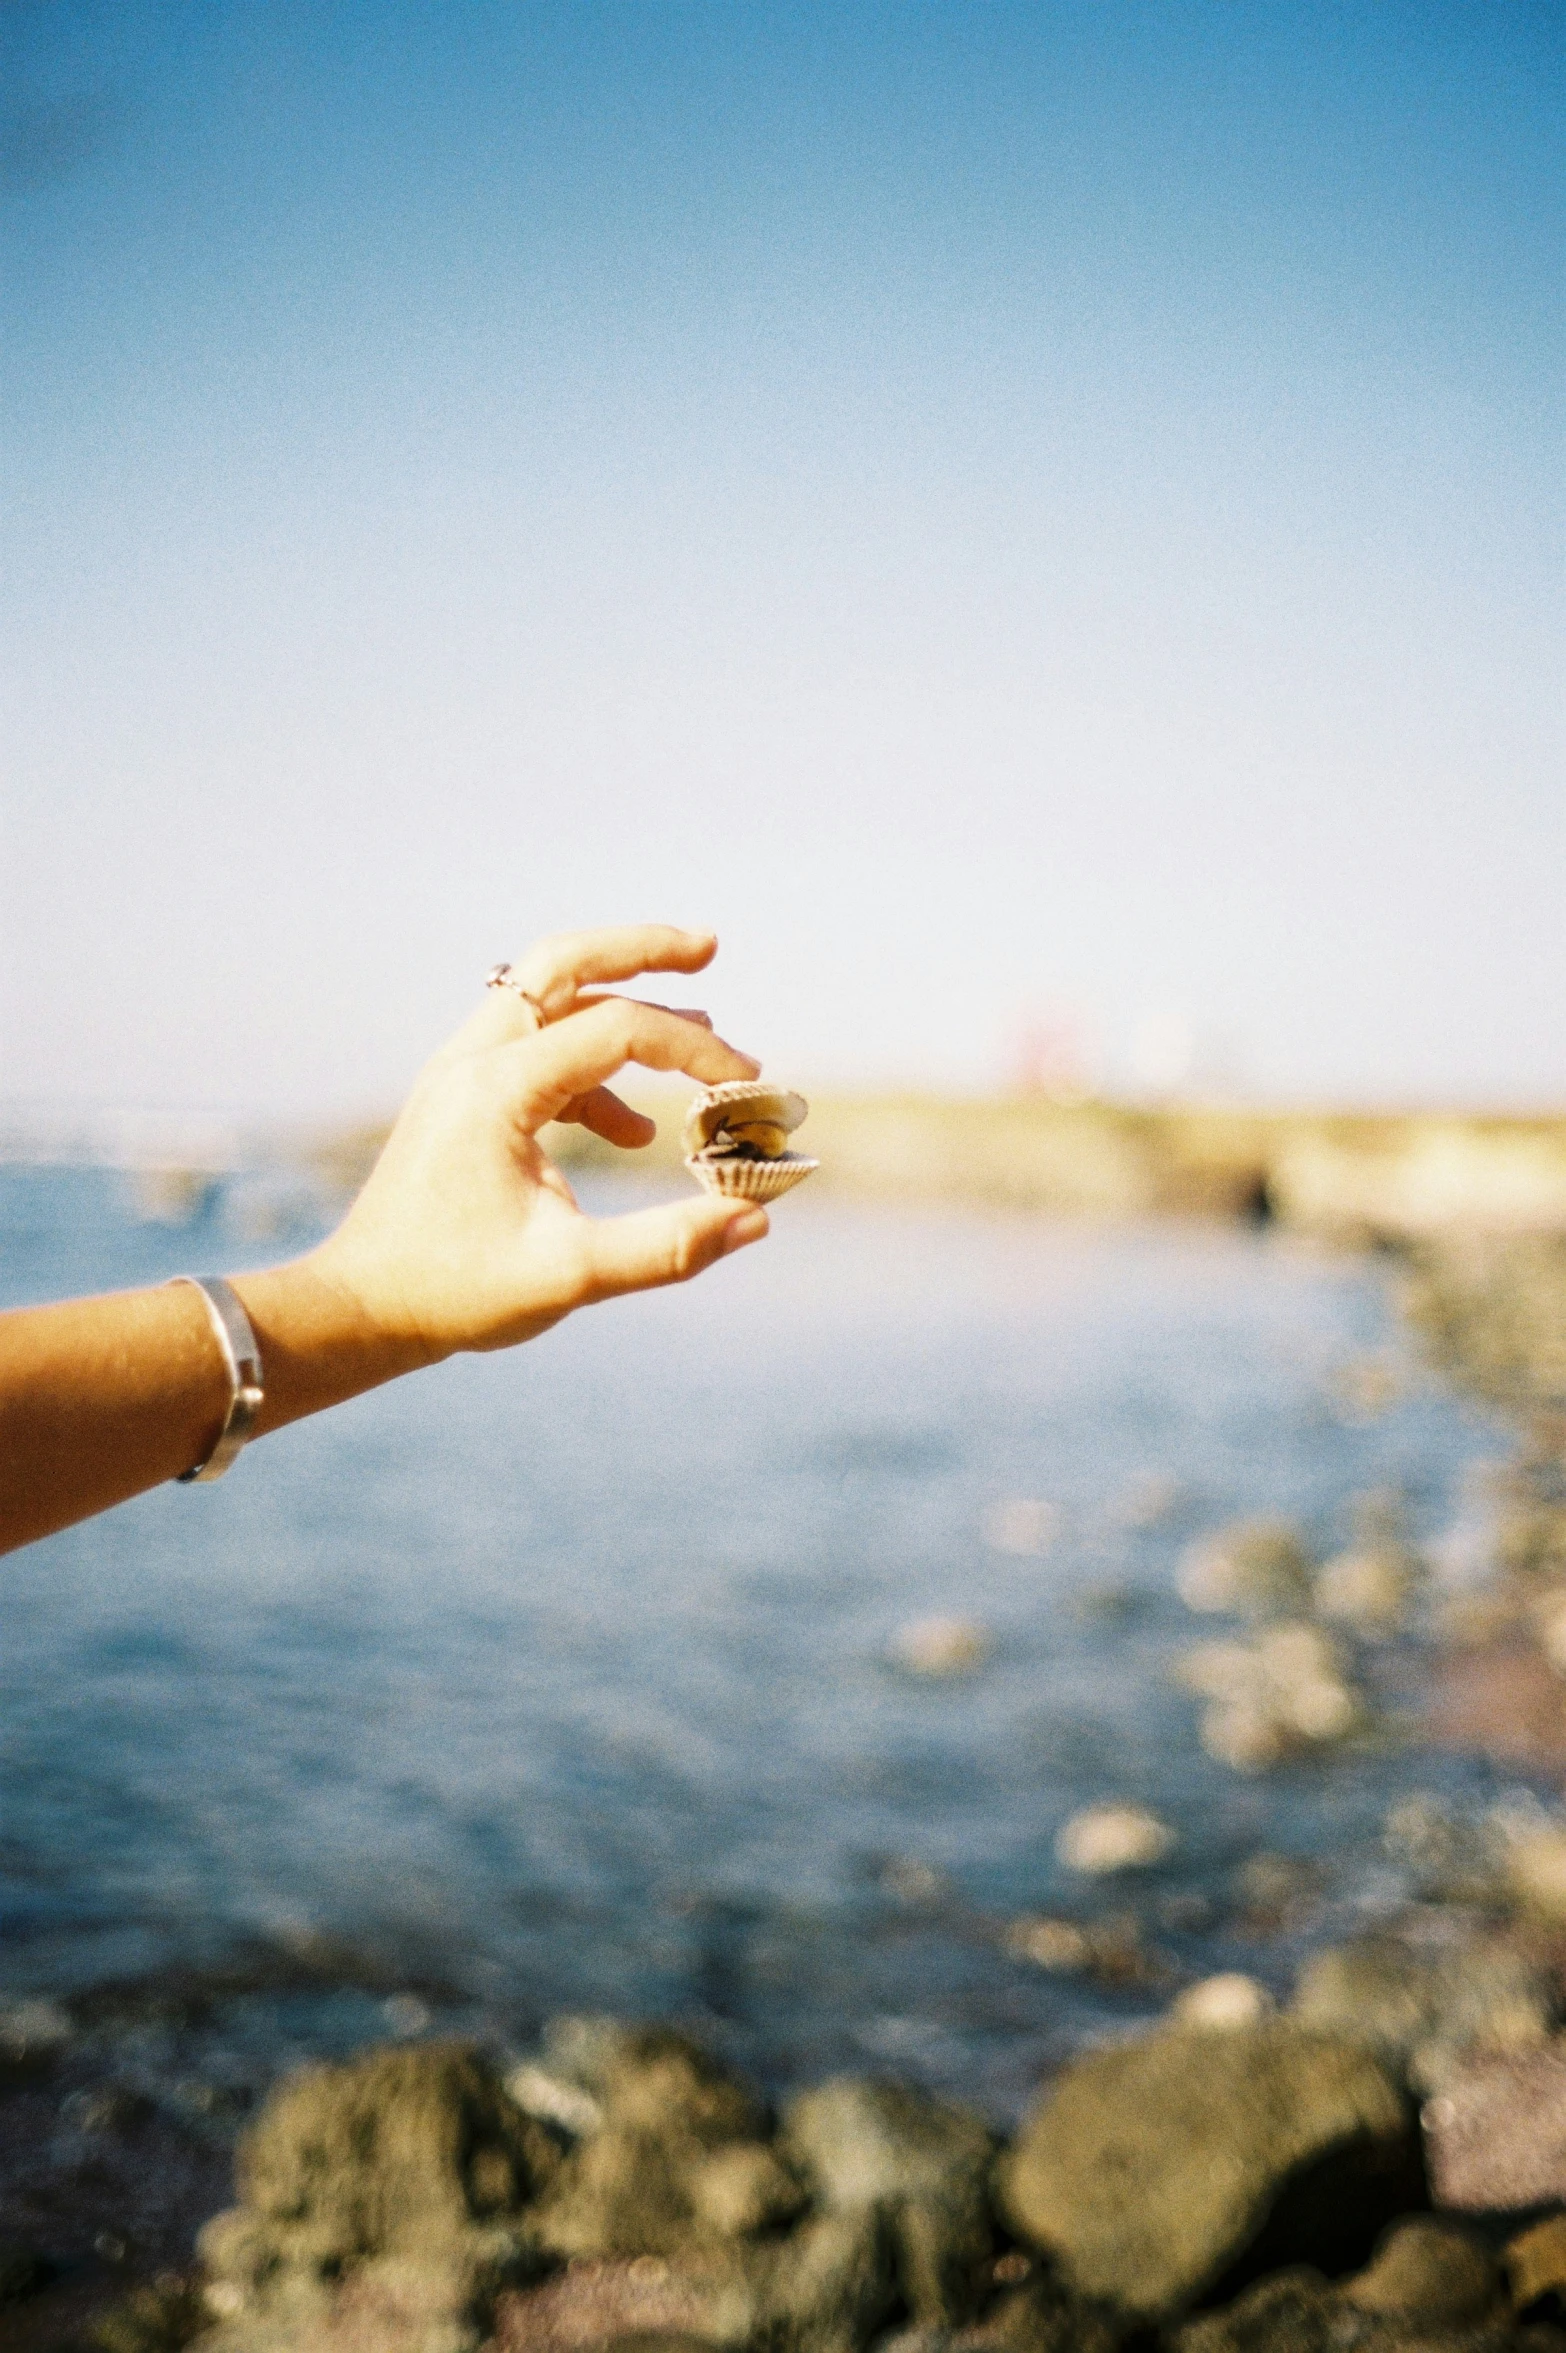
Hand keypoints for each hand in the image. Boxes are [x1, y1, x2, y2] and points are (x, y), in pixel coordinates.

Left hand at [306, 926, 769, 1361]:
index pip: (616, 1027)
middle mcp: (473, 1060)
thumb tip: (753, 1218)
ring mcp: (462, 1074)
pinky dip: (593, 1071)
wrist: (361, 1310)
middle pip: (564, 962)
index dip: (693, 1050)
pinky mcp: (463, 1101)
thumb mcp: (569, 1276)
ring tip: (698, 1041)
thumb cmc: (453, 1293)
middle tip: (709, 946)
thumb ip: (666, 1246)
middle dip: (641, 950)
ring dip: (621, 1007)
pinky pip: (537, 1053)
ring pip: (548, 1000)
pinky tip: (635, 1134)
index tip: (747, 1086)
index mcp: (496, 1088)